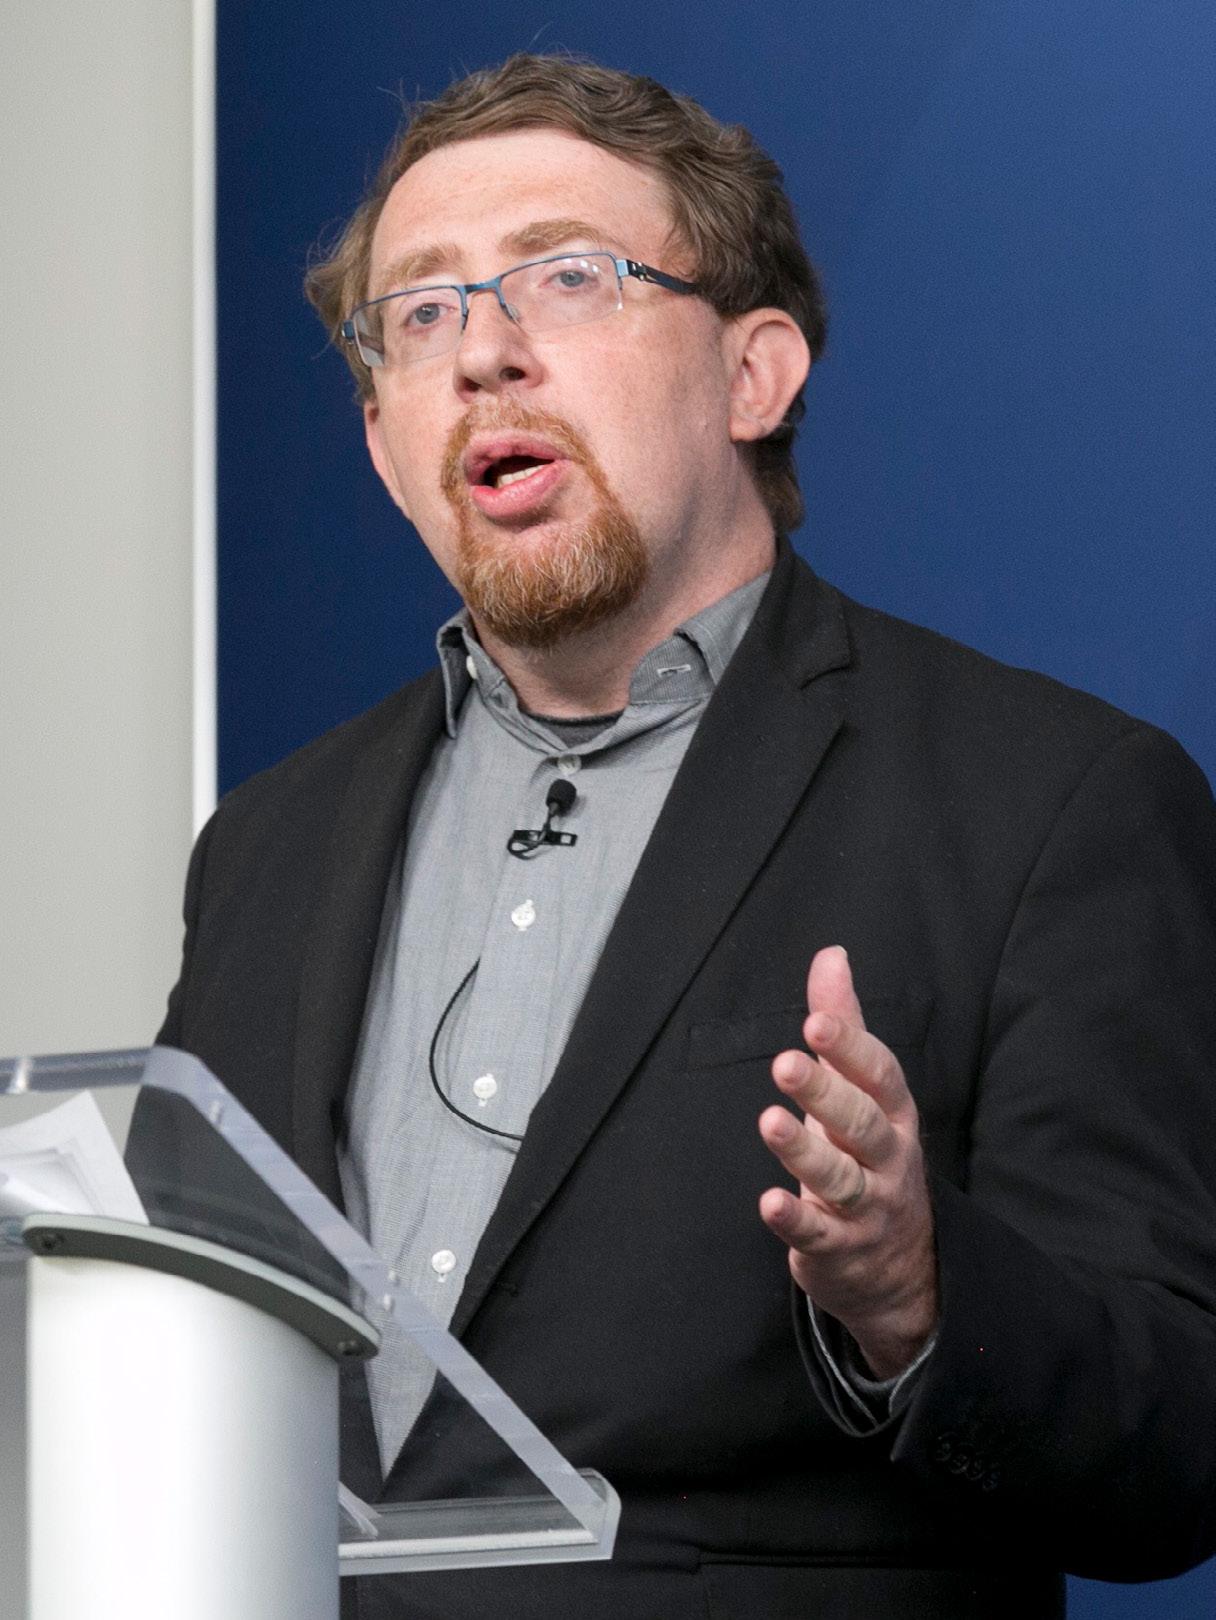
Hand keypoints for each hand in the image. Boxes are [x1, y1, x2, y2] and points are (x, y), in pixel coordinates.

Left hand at [758, 946, 937, 1378]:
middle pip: (861, 1123)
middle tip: (786, 1064)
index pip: (878, 1075)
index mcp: (893, 1112)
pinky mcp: (840, 1248)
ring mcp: (868, 1207)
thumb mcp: (862, 1089)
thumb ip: (843, 1024)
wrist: (903, 1265)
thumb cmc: (870, 1154)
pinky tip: (769, 1203)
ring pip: (841, 1179)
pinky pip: (819, 1235)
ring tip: (770, 1123)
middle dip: (825, 1094)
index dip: (849, 1048)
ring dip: (804, 1154)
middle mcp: (887, 1158)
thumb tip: (831, 955)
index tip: (815, 1022)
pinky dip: (795, 1221)